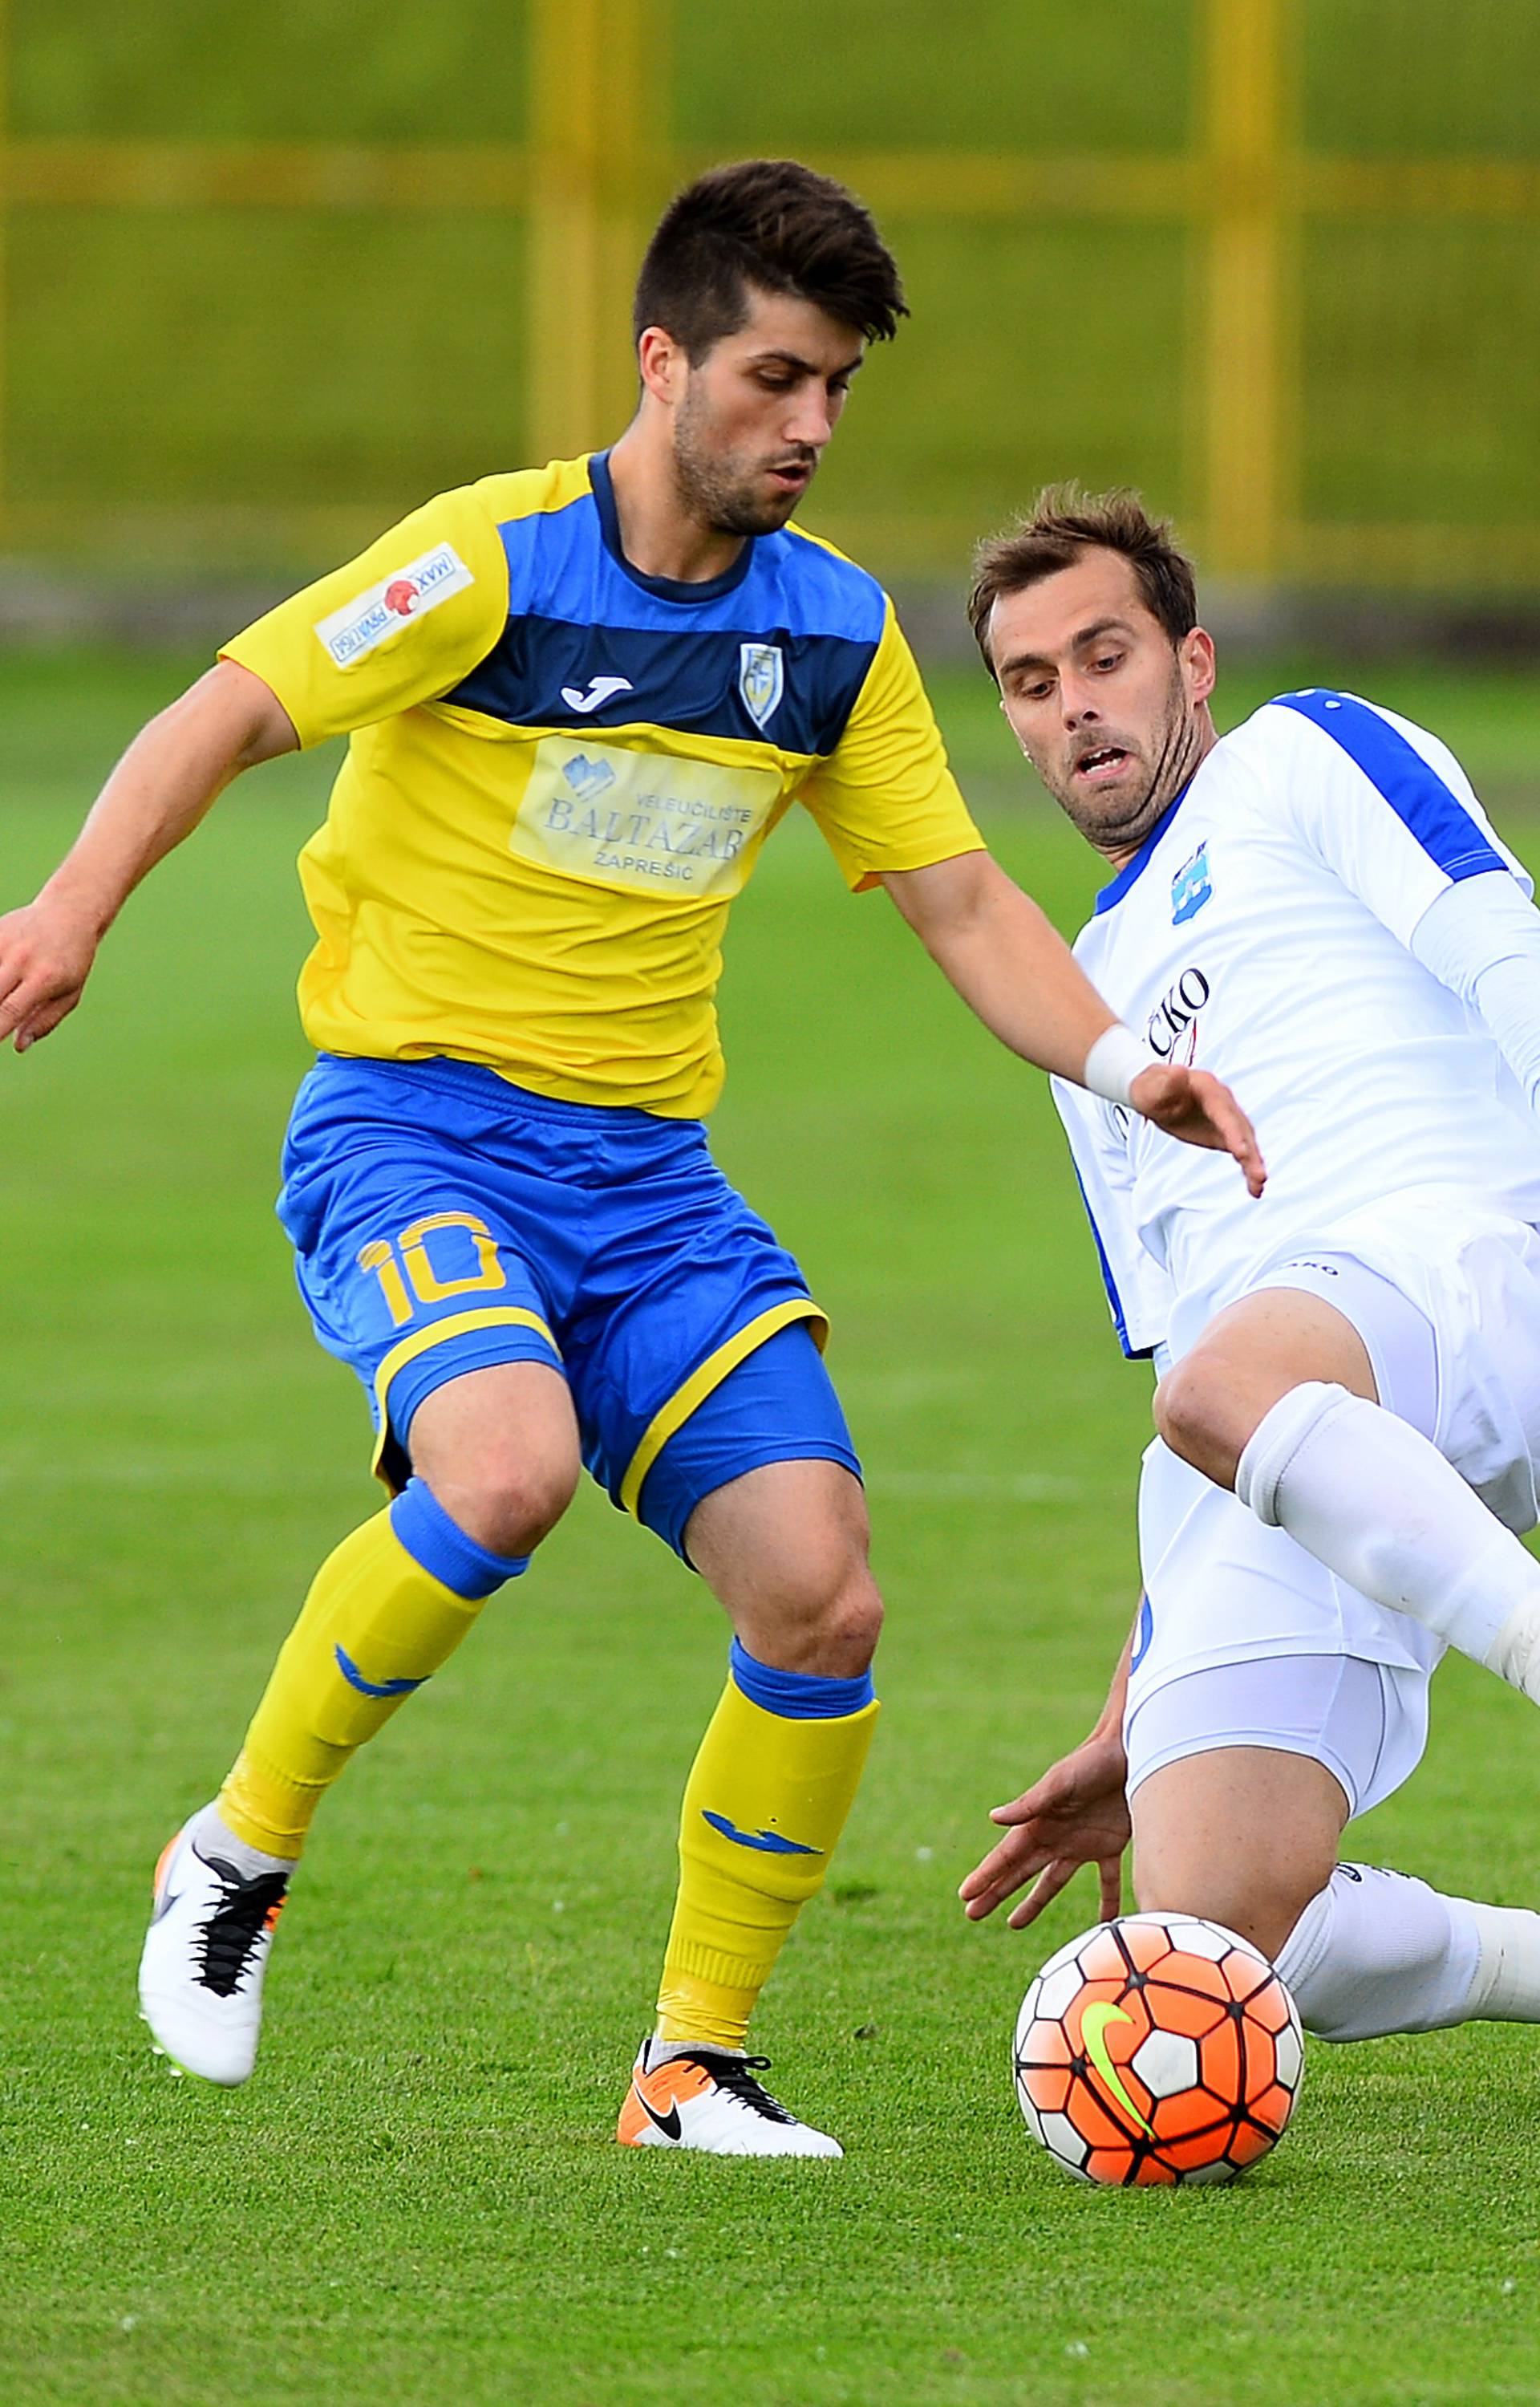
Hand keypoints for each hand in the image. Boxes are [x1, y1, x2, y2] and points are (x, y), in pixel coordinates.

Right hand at [0, 898, 101, 1052]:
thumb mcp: (69, 994)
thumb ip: (44, 1021)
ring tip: (6, 993)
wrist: (69, 914)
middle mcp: (21, 960)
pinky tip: (2, 982)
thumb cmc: (72, 961)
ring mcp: (4, 944)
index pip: (10, 1011)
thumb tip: (18, 1046)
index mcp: (44, 979)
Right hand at [958, 1728, 1131, 1930]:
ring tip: (1013, 1923)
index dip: (985, 1877)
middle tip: (972, 1914)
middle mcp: (1055, 1836)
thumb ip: (1029, 1803)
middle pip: (1019, 1872)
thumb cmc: (1091, 1762)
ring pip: (1052, 1882)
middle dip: (996, 1893)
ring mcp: (1081, 1843)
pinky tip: (1106, 1923)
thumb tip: (993, 1818)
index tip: (965, 1897)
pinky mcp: (1110, 1845)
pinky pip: (1107, 1880)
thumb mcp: (1059, 1783)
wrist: (1131, 1752)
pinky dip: (1107, 1901)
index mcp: (1038, 1823)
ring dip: (1034, 1902)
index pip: (1005, 1857)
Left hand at [1130, 1063, 1265, 1198]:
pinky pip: (1240, 1150)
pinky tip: (1254, 1188)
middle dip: (1251, 1153)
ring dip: (1254, 1164)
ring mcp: (1226, 1118)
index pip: (1224, 1113)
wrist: (1156, 1091)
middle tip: (1260, 1177)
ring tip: (1258, 1187)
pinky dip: (1247, 1167)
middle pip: (1241, 1129)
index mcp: (1208, 1089)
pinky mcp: (1224, 1133)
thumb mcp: (1153, 1086)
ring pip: (1245, 1141)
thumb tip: (1177, 1071)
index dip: (1234, 1133)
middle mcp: (1224, 1102)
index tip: (1241, 1153)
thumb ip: (1166, 1082)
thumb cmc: (1152, 1088)